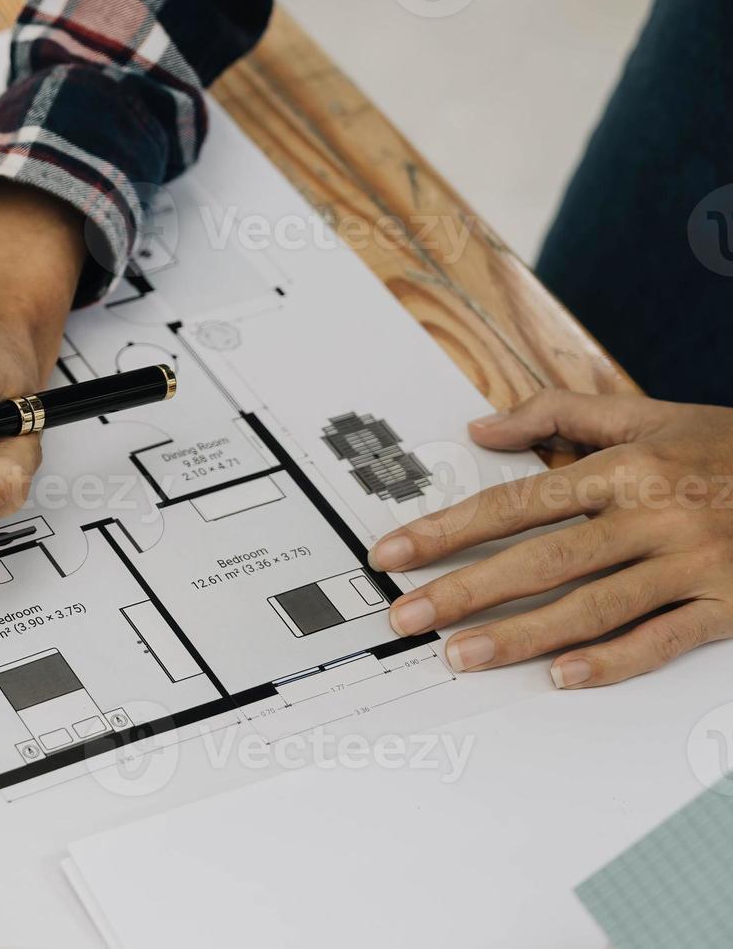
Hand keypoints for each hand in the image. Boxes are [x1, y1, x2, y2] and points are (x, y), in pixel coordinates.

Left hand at [369, 390, 732, 687]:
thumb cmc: (732, 449)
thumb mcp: (651, 414)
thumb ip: (559, 415)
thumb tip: (481, 428)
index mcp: (628, 467)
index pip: (517, 503)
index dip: (448, 530)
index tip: (393, 553)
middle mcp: (655, 515)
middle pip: (542, 559)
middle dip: (465, 590)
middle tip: (405, 617)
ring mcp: (692, 565)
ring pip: (592, 605)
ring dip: (520, 634)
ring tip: (460, 655)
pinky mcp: (726, 606)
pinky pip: (660, 639)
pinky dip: (611, 660)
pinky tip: (561, 677)